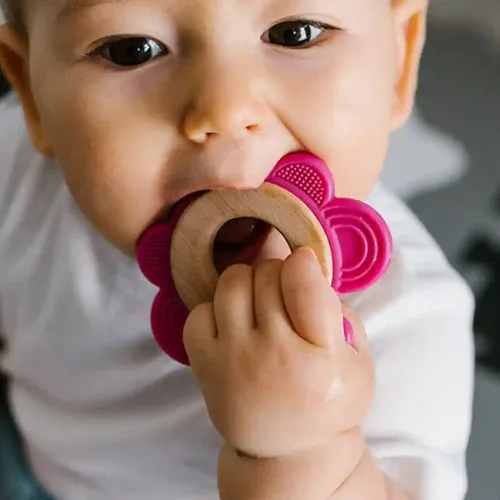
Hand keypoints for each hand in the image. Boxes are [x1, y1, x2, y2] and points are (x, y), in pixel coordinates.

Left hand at [184, 247, 374, 458]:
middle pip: (268, 276)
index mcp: (322, 356)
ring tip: (257, 300)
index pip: (305, 289)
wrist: (287, 451)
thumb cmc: (327, 401)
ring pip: (232, 284)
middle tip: (283, 290)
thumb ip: (341, 314)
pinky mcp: (205, 365)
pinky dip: (215, 308)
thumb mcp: (358, 363)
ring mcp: (234, 359)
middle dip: (279, 272)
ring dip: (248, 280)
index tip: (303, 261)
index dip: (303, 262)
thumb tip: (307, 270)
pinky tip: (232, 323)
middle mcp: (273, 355)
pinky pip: (199, 311)